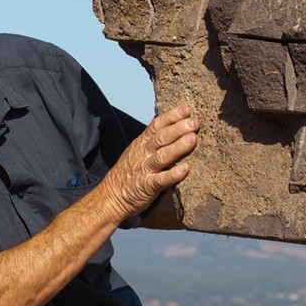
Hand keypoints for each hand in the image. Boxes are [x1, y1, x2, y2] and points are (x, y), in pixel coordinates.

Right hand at [100, 105, 198, 220]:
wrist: (111, 196)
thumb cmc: (128, 172)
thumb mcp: (136, 150)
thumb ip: (152, 139)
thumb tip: (175, 125)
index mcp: (141, 143)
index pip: (156, 125)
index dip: (171, 116)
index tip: (186, 110)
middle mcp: (143, 154)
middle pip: (161, 138)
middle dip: (178, 128)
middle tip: (194, 122)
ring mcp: (144, 170)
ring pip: (162, 156)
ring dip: (178, 147)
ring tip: (192, 139)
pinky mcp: (147, 187)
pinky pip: (161, 180)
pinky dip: (173, 174)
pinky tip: (185, 169)